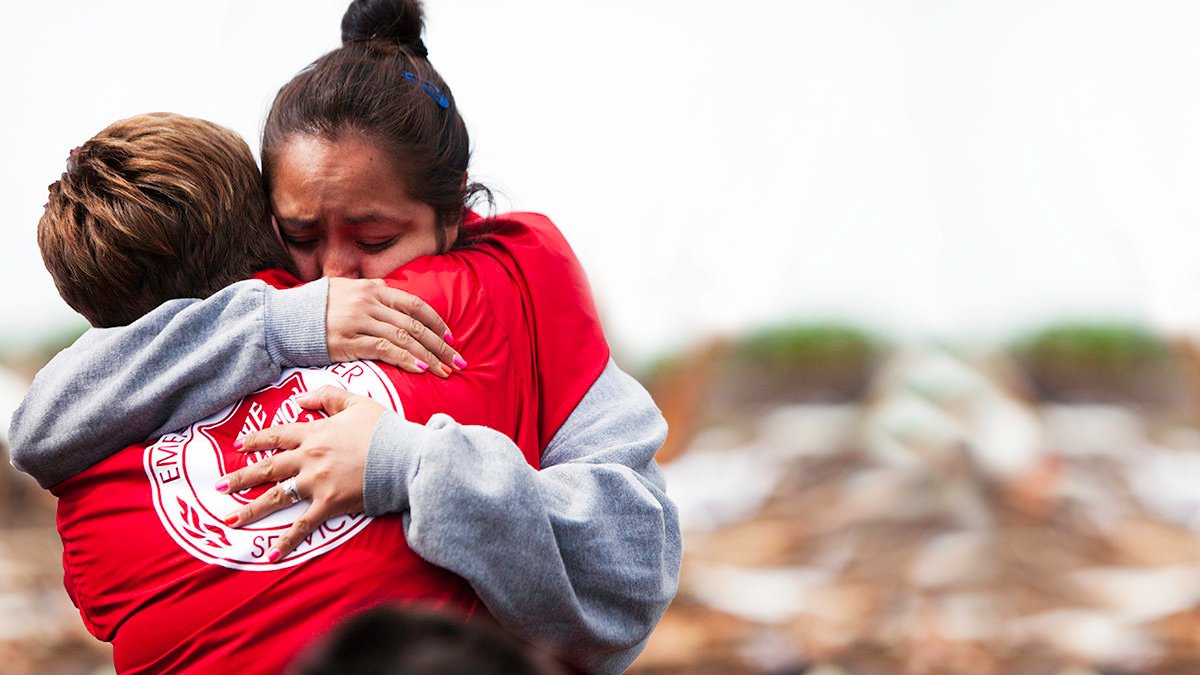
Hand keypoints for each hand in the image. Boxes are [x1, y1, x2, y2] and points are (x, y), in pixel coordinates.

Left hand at [215, 386, 384, 561]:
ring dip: (250, 509)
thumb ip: (327, 397)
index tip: (240, 446)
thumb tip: (299, 399)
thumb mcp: (356, 402)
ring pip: (275, 497)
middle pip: (267, 468)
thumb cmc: (384, 429)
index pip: (276, 435)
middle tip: (218, 485)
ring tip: (230, 520)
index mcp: (314, 433)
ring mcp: (316, 483)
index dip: (256, 440)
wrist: (404, 456)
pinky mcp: (329, 504)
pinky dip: (286, 540)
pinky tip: (271, 552)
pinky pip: (303, 525)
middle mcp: (308, 458)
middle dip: (239, 477)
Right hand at [326, 278, 467, 377]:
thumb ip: (370, 292)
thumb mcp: (344, 290)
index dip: (436, 322)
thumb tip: (391, 293)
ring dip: (430, 356)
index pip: (415, 304)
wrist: (280, 320)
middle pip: (415, 324)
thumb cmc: (313, 308)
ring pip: (405, 338)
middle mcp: (369, 302)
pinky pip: (386, 350)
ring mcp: (360, 321)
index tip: (450, 338)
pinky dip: (408, 360)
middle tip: (458, 361)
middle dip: (441, 345)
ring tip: (445, 372)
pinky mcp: (349, 341)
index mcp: (372, 288)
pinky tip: (422, 370)